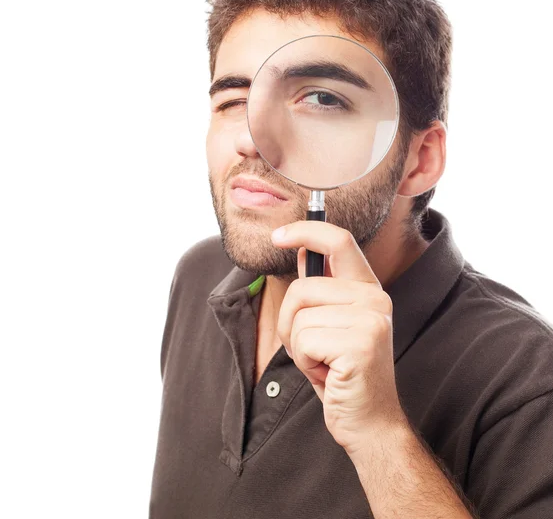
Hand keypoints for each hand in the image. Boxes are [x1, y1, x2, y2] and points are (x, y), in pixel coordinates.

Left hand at [271, 220, 407, 457]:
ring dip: (298, 346)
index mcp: (368, 289)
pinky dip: (304, 362)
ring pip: (299, 316)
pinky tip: (326, 374)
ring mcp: (371, 320)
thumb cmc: (341, 371)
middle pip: (302, 288)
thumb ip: (318, 287)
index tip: (278, 236)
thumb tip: (301, 250)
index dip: (306, 231)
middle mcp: (375, 298)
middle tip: (311, 349)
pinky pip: (303, 340)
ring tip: (322, 362)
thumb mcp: (328, 323)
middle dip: (290, 322)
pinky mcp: (361, 344)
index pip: (340, 241)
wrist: (368, 421)